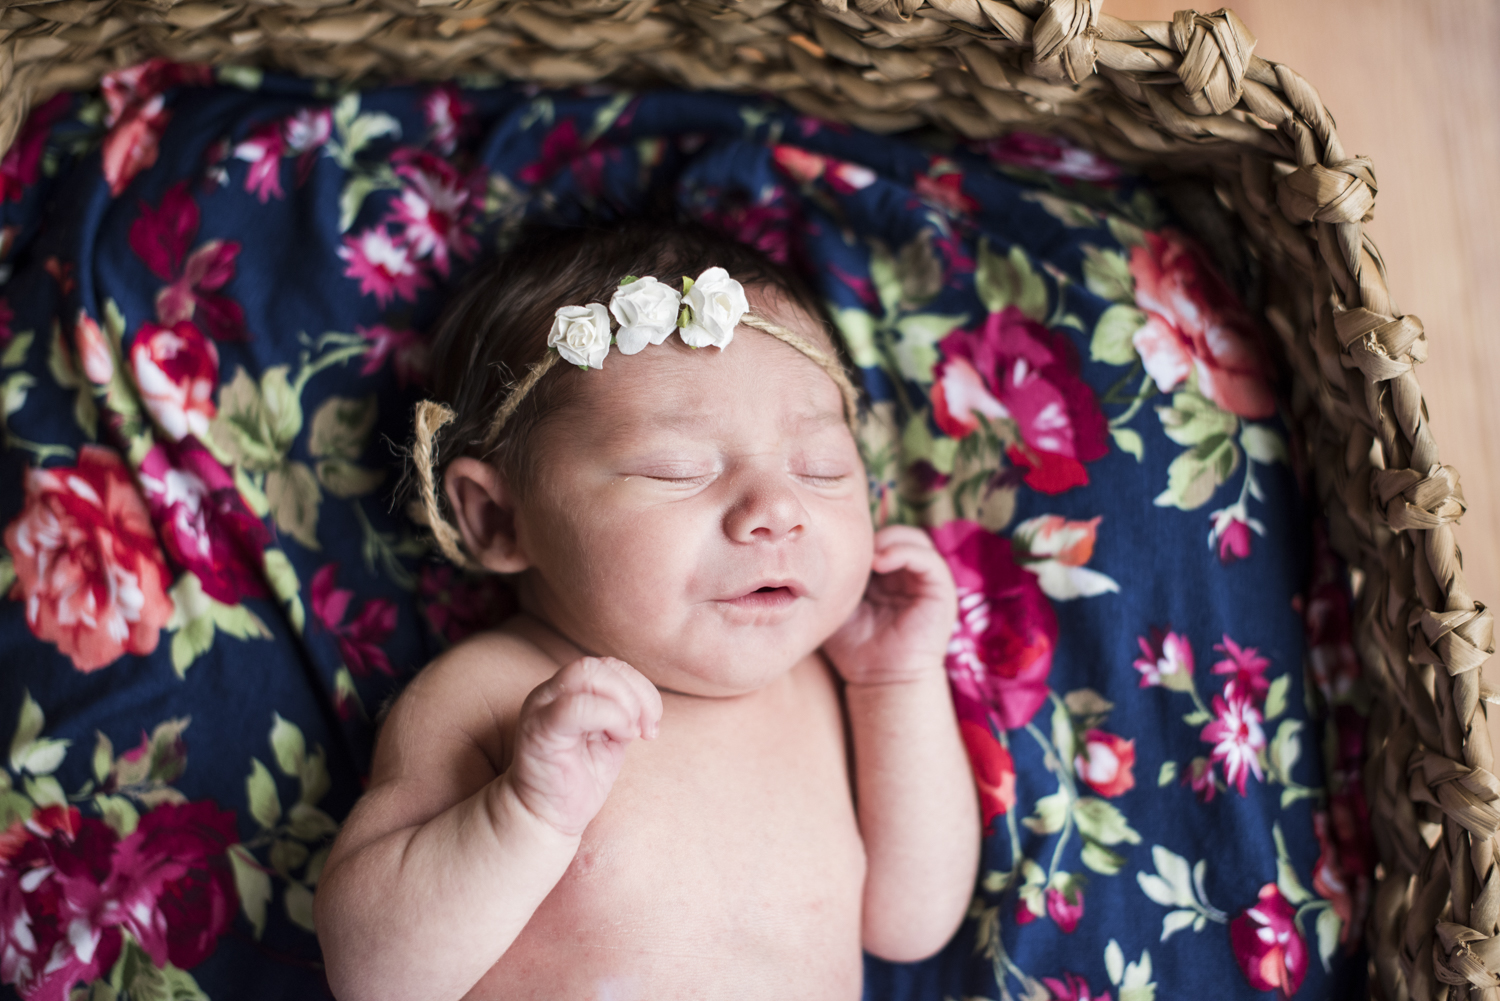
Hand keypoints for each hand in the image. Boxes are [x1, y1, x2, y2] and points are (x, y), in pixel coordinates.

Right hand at [505, 657, 662, 837]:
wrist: (544, 817)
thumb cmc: (579, 778)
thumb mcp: (611, 737)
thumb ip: (624, 711)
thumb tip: (646, 702)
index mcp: (568, 691)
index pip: (609, 665)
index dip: (639, 686)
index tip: (652, 723)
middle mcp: (551, 692)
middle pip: (599, 665)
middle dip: (635, 692)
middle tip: (645, 729)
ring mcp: (542, 708)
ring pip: (587, 673)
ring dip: (623, 702)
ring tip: (629, 734)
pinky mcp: (539, 730)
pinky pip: (576, 706)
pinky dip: (610, 716)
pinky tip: (620, 739)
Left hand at [823, 526, 957, 686]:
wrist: (878, 678)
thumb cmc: (855, 647)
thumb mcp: (839, 605)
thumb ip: (834, 579)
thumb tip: (815, 552)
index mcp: (886, 576)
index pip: (879, 539)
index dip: (862, 536)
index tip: (838, 544)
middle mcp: (908, 575)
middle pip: (897, 533)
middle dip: (875, 535)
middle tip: (853, 547)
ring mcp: (927, 582)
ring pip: (915, 540)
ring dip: (890, 540)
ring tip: (869, 556)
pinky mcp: (941, 591)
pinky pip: (930, 560)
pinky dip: (906, 553)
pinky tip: (881, 562)